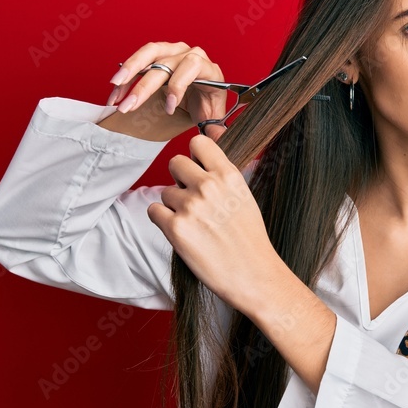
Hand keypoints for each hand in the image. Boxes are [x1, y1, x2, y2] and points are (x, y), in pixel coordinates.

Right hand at [108, 41, 228, 141]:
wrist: (202, 95)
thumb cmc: (208, 104)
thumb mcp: (214, 118)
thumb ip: (216, 129)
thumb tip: (218, 138)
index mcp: (209, 69)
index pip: (192, 67)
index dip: (178, 86)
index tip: (169, 107)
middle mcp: (191, 54)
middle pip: (165, 64)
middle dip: (144, 87)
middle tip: (128, 106)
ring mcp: (174, 51)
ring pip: (150, 53)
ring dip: (130, 70)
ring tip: (115, 88)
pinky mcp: (159, 53)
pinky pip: (140, 59)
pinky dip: (126, 75)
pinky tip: (115, 91)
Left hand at [147, 133, 283, 311]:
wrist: (254, 275)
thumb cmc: (250, 237)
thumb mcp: (244, 194)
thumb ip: (223, 170)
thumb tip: (212, 131)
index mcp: (229, 175)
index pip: (198, 142)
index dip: (195, 156)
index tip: (199, 169)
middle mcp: (209, 186)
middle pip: (175, 163)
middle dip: (180, 180)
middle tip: (193, 201)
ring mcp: (190, 207)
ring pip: (165, 192)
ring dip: (174, 206)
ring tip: (195, 224)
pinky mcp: (175, 229)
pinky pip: (154, 211)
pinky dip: (163, 221)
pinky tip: (182, 232)